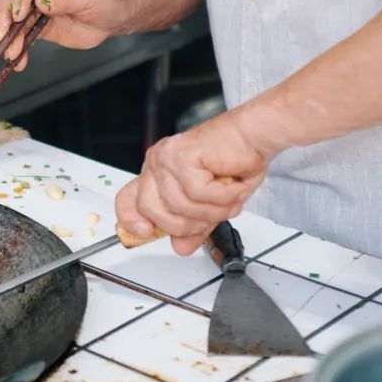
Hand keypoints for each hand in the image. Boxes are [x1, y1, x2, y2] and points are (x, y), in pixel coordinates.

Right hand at [0, 0, 128, 69]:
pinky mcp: (36, 25)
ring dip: (9, 38)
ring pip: (13, 20)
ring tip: (12, 55)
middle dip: (4, 18)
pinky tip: (18, 62)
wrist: (112, 18)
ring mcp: (35, 7)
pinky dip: (18, 49)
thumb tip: (42, 1)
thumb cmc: (106, 0)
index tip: (19, 15)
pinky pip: (22, 36)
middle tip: (2, 36)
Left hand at [115, 110, 274, 254]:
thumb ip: (193, 226)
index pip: (127, 200)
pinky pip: (198, 194)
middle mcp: (158, 163)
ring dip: (211, 210)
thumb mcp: (211, 204)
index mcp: (158, 172)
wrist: (255, 135)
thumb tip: (180, 247)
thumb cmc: (236, 161)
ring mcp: (168, 158)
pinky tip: (232, 185)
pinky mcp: (183, 157)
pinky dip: (222, 196)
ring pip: (177, 206)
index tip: (146, 233)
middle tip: (209, 217)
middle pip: (149, 209)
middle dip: (183, 224)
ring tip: (228, 197)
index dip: (132, 221)